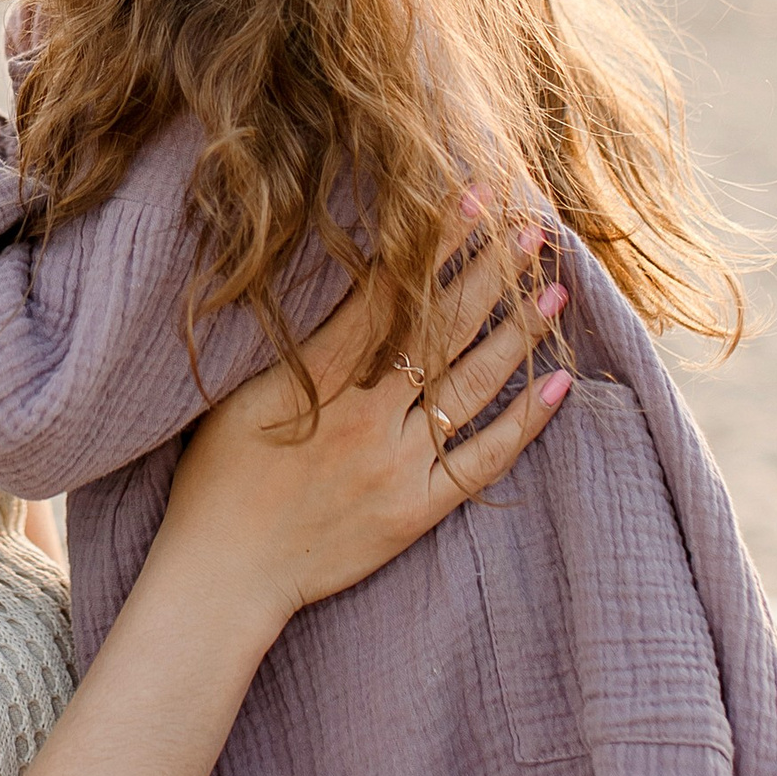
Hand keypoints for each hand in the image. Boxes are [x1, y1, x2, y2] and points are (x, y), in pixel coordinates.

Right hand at [159, 269, 571, 626]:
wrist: (224, 576)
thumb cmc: (218, 481)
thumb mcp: (241, 398)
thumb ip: (300, 348)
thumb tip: (352, 289)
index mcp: (317, 381)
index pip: (389, 295)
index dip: (433, 243)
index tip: (470, 199)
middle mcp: (364, 419)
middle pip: (441, 330)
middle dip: (489, 273)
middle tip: (530, 228)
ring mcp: (396, 466)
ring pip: (471, 386)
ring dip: (518, 334)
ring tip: (554, 290)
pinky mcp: (415, 511)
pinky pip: (481, 462)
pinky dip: (523, 424)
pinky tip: (557, 384)